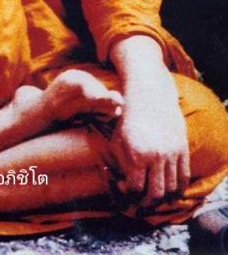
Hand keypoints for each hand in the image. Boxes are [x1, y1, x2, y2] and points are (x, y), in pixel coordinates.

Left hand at [111, 74, 189, 208]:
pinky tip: (169, 191)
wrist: (150, 96)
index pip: (135, 187)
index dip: (128, 192)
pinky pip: (183, 176)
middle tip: (140, 203)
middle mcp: (156, 156)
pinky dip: (178, 189)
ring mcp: (172, 153)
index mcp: (137, 154)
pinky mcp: (182, 149)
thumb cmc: (128, 118)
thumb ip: (120, 164)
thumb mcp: (117, 139)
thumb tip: (125, 185)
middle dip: (146, 203)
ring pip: (171, 188)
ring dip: (162, 198)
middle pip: (155, 193)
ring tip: (154, 197)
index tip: (124, 187)